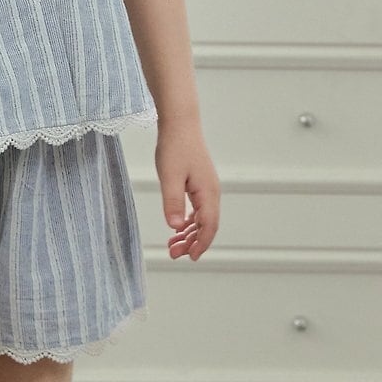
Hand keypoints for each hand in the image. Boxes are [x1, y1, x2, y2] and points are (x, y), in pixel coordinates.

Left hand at [155, 115, 219, 259]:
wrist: (180, 124)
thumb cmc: (174, 147)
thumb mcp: (169, 176)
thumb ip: (172, 202)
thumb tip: (174, 226)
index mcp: (207, 193)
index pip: (209, 226)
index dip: (201, 244)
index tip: (190, 257)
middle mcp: (211, 192)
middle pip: (206, 225)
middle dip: (192, 243)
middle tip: (173, 254)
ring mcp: (207, 188)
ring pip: (202, 219)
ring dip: (189, 234)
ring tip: (172, 245)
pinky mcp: (200, 183)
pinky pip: (198, 209)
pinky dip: (188, 221)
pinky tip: (177, 227)